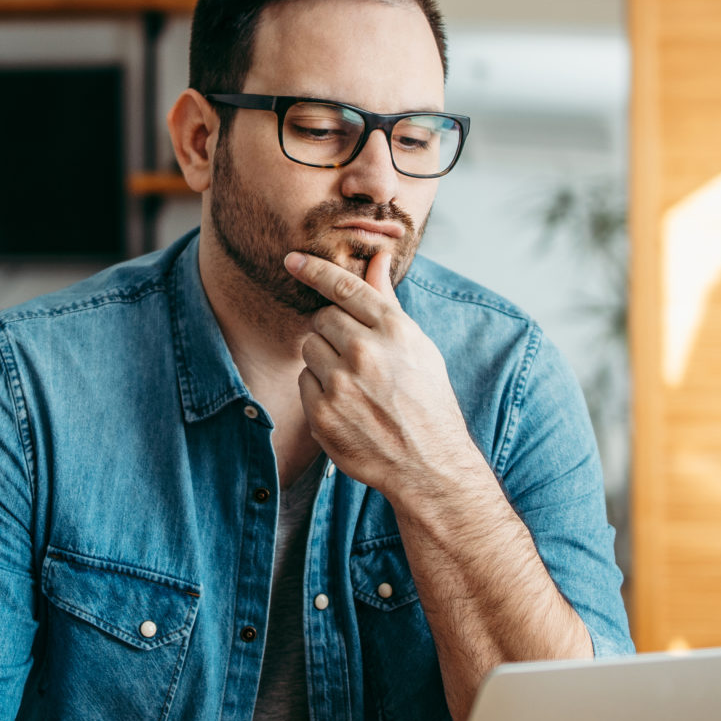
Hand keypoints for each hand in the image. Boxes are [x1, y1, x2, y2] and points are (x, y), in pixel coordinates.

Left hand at [284, 249, 489, 497]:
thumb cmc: (426, 400)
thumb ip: (387, 302)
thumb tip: (378, 257)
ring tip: (354, 384)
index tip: (293, 260)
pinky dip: (318, 390)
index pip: (344, 287)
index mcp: (394, 330)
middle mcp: (366, 352)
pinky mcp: (322, 413)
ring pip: (309, 349)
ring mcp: (341, 384)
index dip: (315, 270)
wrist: (427, 463)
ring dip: (323, 360)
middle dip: (333, 332)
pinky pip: (304, 382)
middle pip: (322, 318)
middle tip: (355, 355)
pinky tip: (346, 406)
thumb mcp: (417, 346)